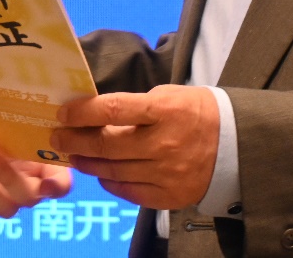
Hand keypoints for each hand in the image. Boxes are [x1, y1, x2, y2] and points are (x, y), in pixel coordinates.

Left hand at [0, 104, 70, 217]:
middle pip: (30, 198)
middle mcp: (28, 184)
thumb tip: (30, 99)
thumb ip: (24, 113)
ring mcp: (4, 195)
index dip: (57, 186)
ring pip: (6, 208)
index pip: (61, 183)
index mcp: (44, 163)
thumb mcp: (9, 110)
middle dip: (11, 180)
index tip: (47, 183)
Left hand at [52, 85, 219, 208]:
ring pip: (114, 170)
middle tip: (58, 138)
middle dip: (76, 141)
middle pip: (108, 145)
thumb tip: (93, 112)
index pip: (113, 110)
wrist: (234, 143)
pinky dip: (110, 182)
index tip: (63, 113)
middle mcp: (164, 143)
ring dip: (88, 163)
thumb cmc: (194, 111)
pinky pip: (130, 191)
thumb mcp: (167, 96)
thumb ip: (133, 105)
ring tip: (73, 156)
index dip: (83, 113)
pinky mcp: (170, 196)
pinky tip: (100, 173)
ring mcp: (167, 173)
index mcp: (164, 110)